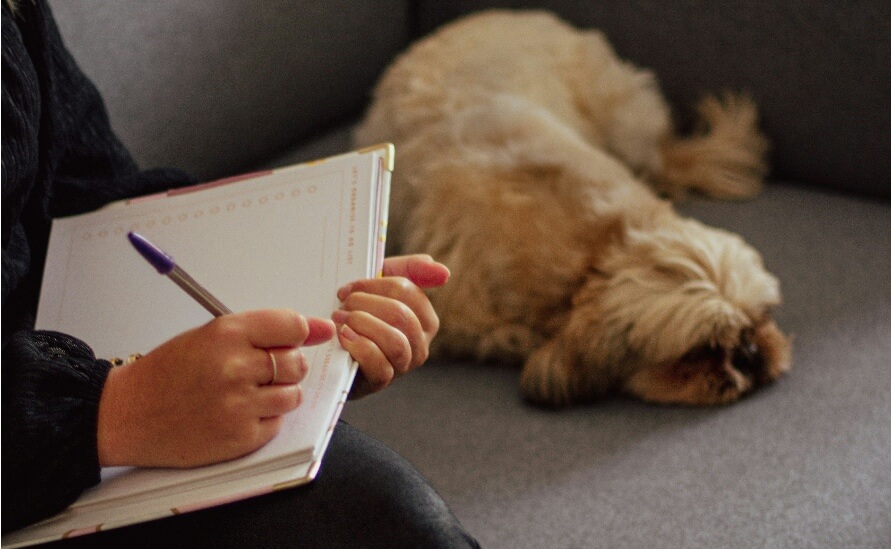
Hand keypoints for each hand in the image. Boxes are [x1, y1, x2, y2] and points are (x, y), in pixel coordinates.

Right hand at [97, 310, 334, 467]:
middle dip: (284, 366)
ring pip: (293, 395)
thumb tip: (321, 329)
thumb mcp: (210, 336)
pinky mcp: (240, 438)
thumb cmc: (167, 373)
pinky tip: (237, 413)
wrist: (127, 415)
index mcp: (227, 334)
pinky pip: (278, 423)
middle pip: (296, 363)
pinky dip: (264, 419)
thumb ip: (265, 330)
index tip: (301, 337)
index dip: (300, 333)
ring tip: (245, 393)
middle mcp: (235, 368)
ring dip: (277, 394)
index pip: (292, 326)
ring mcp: (239, 405)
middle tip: (256, 370)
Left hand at [333, 255, 449, 398]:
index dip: (373, 286)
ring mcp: (403, 365)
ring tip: (340, 320)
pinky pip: (380, 365)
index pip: (408, 292)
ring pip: (396, 342)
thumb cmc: (361, 310)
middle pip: (401, 315)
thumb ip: (412, 269)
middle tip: (341, 306)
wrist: (331, 347)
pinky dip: (359, 347)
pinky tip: (344, 337)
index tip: (348, 289)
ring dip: (362, 325)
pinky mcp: (383, 381)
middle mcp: (421, 344)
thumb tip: (444, 272)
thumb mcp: (382, 282)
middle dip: (365, 305)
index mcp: (425, 318)